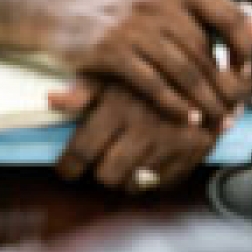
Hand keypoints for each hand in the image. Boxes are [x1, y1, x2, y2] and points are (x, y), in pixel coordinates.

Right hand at [46, 0, 251, 125]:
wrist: (58, 10)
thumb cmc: (117, 9)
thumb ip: (208, 12)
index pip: (227, 15)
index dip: (243, 48)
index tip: (246, 72)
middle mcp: (157, 0)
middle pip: (204, 51)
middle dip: (222, 86)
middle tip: (234, 108)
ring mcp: (132, 25)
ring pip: (182, 70)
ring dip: (202, 100)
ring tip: (215, 119)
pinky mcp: (110, 50)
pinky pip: (152, 84)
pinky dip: (173, 104)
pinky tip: (185, 117)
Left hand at [54, 78, 222, 191]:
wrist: (201, 67)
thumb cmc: (144, 73)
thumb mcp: (111, 75)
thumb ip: (81, 92)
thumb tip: (51, 100)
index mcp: (119, 107)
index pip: (82, 151)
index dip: (68, 167)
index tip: (65, 170)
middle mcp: (145, 127)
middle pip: (107, 175)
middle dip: (98, 173)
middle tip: (97, 164)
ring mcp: (172, 141)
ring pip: (135, 183)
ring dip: (123, 179)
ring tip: (121, 164)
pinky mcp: (195, 151)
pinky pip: (163, 183)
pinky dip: (151, 179)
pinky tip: (146, 164)